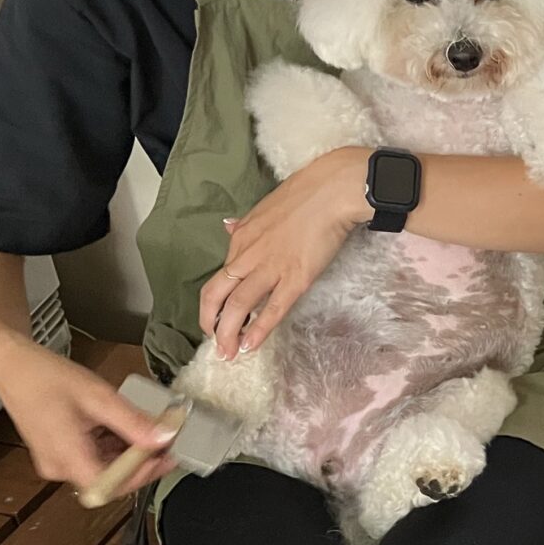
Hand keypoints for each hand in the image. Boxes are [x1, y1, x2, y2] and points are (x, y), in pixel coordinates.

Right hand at [0, 338, 177, 494]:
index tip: (166, 459)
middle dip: (140, 462)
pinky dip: (112, 446)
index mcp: (66, 457)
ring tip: (146, 431)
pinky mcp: (57, 454)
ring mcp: (56, 461)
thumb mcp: (98, 397)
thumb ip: (133, 421)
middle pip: (109, 479)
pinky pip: (91, 458)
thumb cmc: (45, 377)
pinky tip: (122, 428)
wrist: (14, 365)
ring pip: (102, 468)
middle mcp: (59, 467)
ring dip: (127, 453)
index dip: (142, 476)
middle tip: (164, 442)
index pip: (112, 485)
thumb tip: (162, 438)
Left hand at [199, 147, 370, 358]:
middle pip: (216, 295)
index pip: (219, 277)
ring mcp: (270, 268)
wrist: (333, 191)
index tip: (218, 319)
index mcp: (240, 238)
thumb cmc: (305, 194)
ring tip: (227, 353)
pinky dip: (258, 330)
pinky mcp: (295, 279)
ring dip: (228, 334)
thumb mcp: (263, 207)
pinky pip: (272, 309)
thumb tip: (228, 227)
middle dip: (210, 323)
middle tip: (215, 343)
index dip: (215, 303)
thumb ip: (245, 225)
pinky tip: (249, 346)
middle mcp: (248, 255)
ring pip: (237, 307)